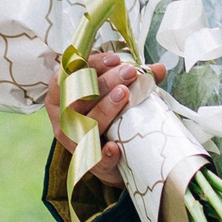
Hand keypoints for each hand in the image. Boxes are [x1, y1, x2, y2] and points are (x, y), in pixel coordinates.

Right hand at [49, 50, 163, 186]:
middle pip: (79, 95)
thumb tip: (159, 68)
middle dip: (105, 81)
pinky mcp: (87, 162)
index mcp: (61, 93)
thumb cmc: (108, 115)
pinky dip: (104, 154)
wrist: (110, 157)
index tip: (116, 59)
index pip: (71, 73)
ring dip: (104, 108)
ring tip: (124, 94)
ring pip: (86, 123)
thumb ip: (134, 79)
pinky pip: (94, 158)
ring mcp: (72, 140)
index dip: (92, 64)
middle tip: (130, 72)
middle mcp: (62, 116)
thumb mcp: (114, 92)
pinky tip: (115, 148)